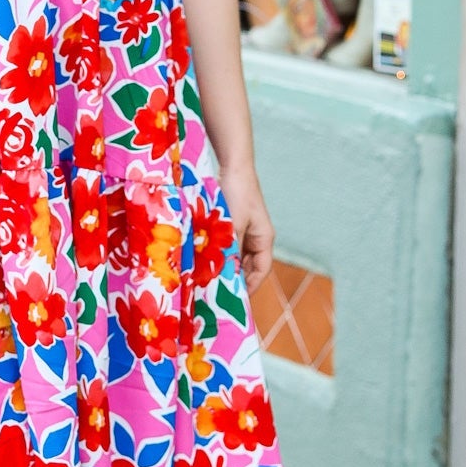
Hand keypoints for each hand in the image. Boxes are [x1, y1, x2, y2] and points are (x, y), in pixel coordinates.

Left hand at [219, 164, 273, 294]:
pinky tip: (202, 260)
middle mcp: (255, 237)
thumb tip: (222, 273)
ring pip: (233, 256)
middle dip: (233, 278)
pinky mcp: (230, 224)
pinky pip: (224, 245)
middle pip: (247, 265)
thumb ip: (229, 249)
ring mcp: (242, 230)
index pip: (261, 270)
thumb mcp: (233, 225)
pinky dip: (216, 253)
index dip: (250, 286)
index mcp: (264, 239)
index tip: (236, 300)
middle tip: (216, 293)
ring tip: (207, 279)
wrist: (233, 166)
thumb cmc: (238, 194)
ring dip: (222, 265)